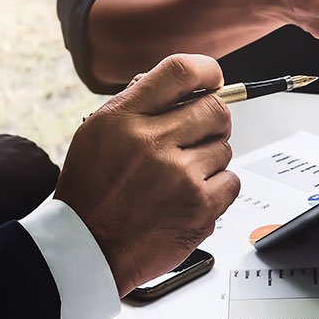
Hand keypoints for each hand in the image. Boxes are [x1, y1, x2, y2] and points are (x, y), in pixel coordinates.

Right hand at [55, 54, 240, 296]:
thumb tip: (180, 85)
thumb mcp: (97, 133)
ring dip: (210, 159)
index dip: (206, 71)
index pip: (180, 72)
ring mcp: (179, 176)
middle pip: (215, 109)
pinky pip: (231, 181)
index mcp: (124, 118)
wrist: (88, 248)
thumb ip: (137, 105)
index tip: (213, 79)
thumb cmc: (92, 193)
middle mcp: (152, 142)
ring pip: (224, 148)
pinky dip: (217, 188)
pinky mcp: (200, 207)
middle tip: (199, 135)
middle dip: (213, 120)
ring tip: (180, 177)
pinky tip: (190, 196)